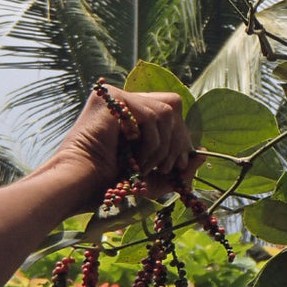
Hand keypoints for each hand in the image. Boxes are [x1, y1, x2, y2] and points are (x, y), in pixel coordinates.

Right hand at [51, 85, 198, 205]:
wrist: (81, 189)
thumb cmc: (110, 188)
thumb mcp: (154, 180)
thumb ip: (179, 168)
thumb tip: (204, 153)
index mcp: (133, 118)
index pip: (171, 113)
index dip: (181, 137)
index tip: (178, 165)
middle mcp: (126, 102)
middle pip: (173, 106)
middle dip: (178, 142)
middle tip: (168, 169)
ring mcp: (118, 97)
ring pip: (166, 112)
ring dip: (163, 147)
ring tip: (144, 168)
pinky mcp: (112, 98)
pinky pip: (151, 115)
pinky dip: (152, 144)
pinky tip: (136, 161)